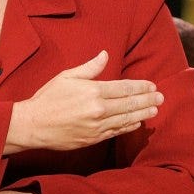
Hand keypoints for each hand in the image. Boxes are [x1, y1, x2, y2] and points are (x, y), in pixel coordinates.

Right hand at [5, 51, 163, 153]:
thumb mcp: (67, 77)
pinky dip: (128, 126)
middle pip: (130, 104)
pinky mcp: (93, 139)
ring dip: (143, 113)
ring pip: (126, 119)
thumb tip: (106, 55)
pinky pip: (116, 132)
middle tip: (161, 97)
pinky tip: (137, 122)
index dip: (141, 87)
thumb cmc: (48, 98)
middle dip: (147, 99)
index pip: (124, 88)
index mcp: (93, 91)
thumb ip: (90, 68)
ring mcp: (97, 126)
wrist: (32, 125)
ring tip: (155, 109)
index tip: (152, 85)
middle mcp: (98, 110)